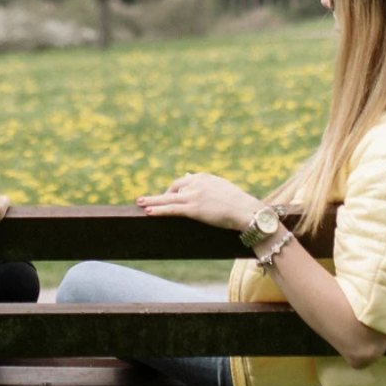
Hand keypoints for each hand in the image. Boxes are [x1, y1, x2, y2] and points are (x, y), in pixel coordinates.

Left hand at [137, 172, 267, 230]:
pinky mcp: (193, 209)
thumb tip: (188, 174)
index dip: (174, 190)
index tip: (168, 195)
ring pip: (167, 199)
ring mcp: (193, 196)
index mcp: (203, 177)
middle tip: (146, 200)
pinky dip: (157, 210)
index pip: (183, 181)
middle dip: (160, 196)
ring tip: (138, 203)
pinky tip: (147, 211)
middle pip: (173, 188)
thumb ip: (203, 181)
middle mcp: (196, 183)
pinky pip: (171, 209)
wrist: (247, 210)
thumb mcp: (219, 185)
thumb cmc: (238, 202)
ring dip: (151, 201)